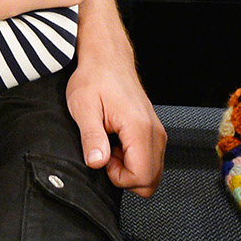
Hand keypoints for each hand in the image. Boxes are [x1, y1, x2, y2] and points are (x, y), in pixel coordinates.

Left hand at [65, 50, 165, 195]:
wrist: (107, 59)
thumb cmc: (95, 78)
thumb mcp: (83, 108)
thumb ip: (91, 138)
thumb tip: (96, 163)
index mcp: (139, 128)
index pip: (142, 177)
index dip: (119, 178)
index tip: (103, 159)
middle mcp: (154, 131)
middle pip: (151, 180)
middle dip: (125, 176)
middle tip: (106, 154)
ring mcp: (156, 131)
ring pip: (152, 171)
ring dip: (128, 167)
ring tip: (109, 145)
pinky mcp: (153, 130)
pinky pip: (150, 158)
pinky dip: (133, 158)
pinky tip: (116, 142)